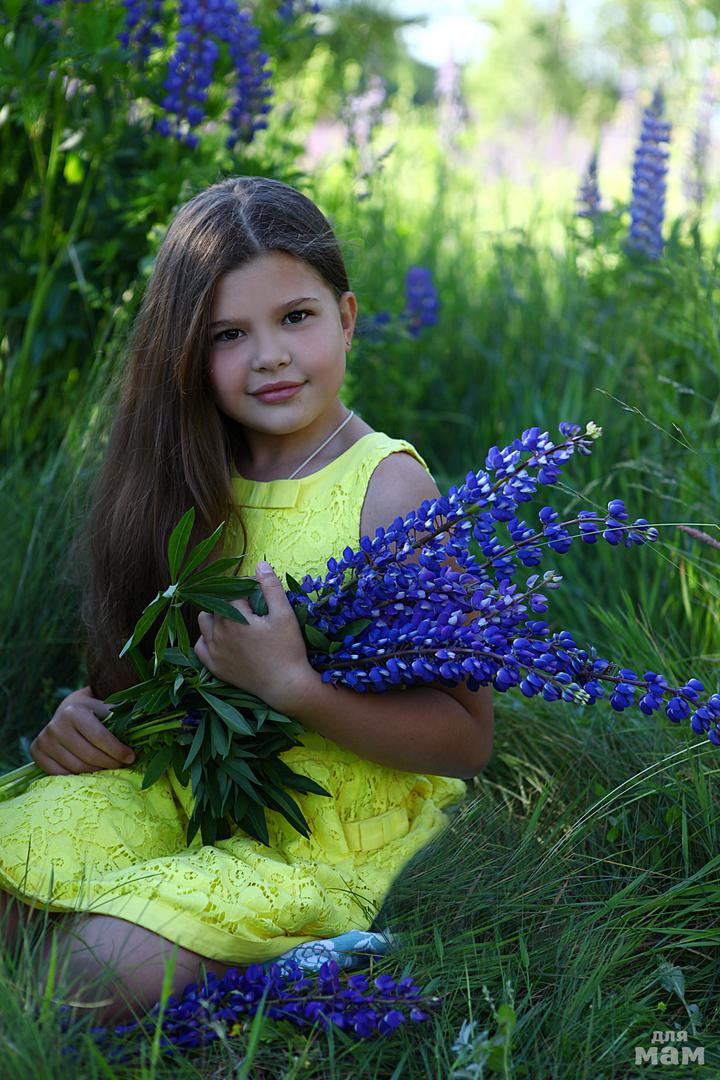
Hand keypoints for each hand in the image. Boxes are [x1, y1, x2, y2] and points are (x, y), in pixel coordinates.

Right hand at [30, 686, 135, 775]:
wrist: (68, 710)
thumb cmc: (95, 711)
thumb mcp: (106, 707)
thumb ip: (123, 716)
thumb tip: (151, 723)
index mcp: (74, 711)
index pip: (99, 737)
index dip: (118, 750)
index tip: (132, 757)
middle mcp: (55, 725)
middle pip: (88, 756)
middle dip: (110, 763)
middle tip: (123, 766)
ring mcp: (44, 740)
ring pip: (76, 768)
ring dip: (98, 772)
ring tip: (110, 769)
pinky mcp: (37, 753)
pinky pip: (62, 775)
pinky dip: (79, 777)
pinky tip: (92, 772)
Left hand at [194, 561, 316, 713]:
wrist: (286, 686)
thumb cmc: (288, 649)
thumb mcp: (285, 614)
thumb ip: (271, 587)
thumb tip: (260, 564)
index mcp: (234, 617)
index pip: (234, 589)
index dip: (248, 586)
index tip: (260, 590)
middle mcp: (218, 632)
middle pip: (217, 603)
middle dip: (232, 598)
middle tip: (252, 604)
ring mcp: (214, 651)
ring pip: (204, 621)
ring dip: (216, 615)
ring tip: (236, 619)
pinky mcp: (214, 667)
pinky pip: (200, 645)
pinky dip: (208, 638)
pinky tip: (222, 637)